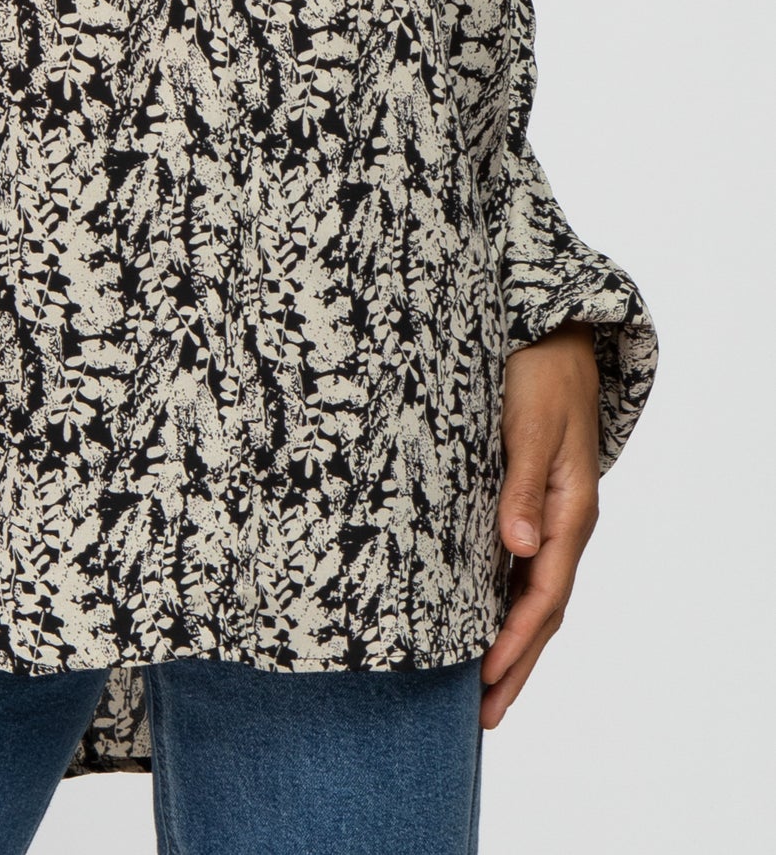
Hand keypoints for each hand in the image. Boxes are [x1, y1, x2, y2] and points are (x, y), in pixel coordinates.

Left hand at [481, 319, 600, 730]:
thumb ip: (521, 487)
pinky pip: (524, 570)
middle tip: (485, 717)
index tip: (484, 677)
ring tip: (483, 691)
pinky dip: (508, 606)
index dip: (514, 639)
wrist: (556, 338)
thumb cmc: (541, 376)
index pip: (543, 593)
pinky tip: (483, 623)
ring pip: (535, 596)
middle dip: (516, 665)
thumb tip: (518, 550)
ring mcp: (552, 518)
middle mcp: (564, 523)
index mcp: (570, 511)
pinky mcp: (533, 505)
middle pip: (543, 610)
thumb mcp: (530, 426)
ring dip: (513, 644)